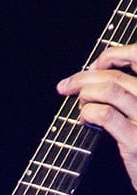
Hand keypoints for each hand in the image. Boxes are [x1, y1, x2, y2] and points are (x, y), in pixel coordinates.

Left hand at [57, 45, 136, 188]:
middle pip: (116, 76)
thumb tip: (92, 78)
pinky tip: (84, 118)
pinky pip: (106, 114)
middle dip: (83, 78)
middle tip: (65, 86)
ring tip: (78, 105)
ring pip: (110, 90)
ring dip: (85, 94)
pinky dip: (88, 112)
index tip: (93, 65)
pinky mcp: (135, 139)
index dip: (111, 55)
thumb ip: (126, 97)